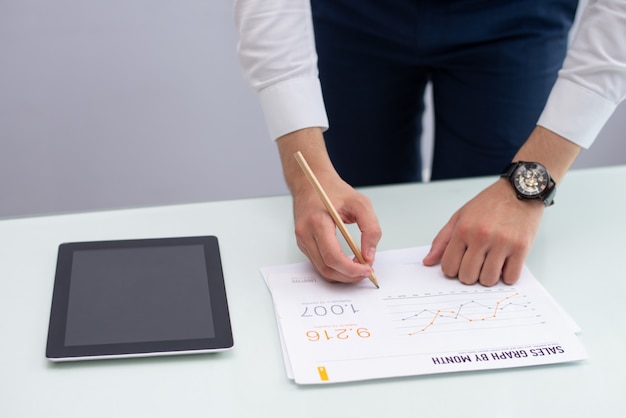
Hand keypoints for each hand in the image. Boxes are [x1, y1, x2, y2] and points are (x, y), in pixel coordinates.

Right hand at [292, 175, 380, 282]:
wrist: (311, 182)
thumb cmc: (334, 191)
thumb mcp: (361, 203)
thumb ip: (370, 229)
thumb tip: (369, 255)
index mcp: (317, 221)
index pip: (333, 256)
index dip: (351, 268)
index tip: (367, 269)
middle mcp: (305, 233)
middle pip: (327, 267)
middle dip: (349, 276)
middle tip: (366, 272)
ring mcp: (302, 240)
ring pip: (322, 269)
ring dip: (342, 275)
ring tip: (359, 268)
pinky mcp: (303, 243)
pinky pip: (319, 263)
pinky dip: (335, 268)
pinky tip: (348, 263)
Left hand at [423, 179, 543, 285]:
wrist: (520, 190)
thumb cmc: (489, 204)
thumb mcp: (460, 216)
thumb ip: (442, 240)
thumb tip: (428, 261)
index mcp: (463, 229)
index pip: (449, 267)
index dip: (453, 270)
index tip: (459, 265)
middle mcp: (481, 237)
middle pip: (467, 276)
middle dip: (469, 275)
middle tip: (476, 265)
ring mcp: (503, 243)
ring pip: (488, 280)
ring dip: (488, 278)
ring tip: (491, 265)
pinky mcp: (522, 248)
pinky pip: (510, 278)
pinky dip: (507, 276)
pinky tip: (505, 264)